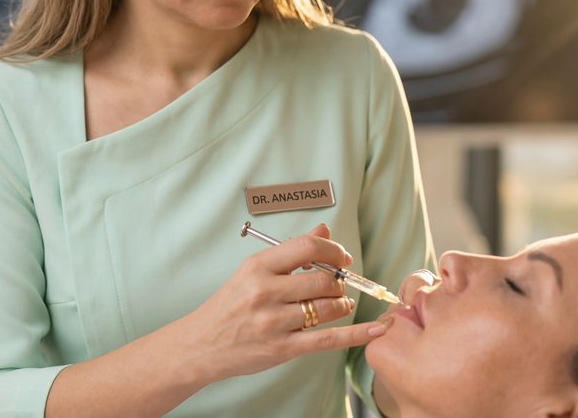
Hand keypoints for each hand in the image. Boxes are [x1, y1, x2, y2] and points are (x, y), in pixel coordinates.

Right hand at [176, 223, 387, 384]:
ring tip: (338, 305)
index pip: (307, 247)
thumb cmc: (228, 305)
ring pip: (327, 308)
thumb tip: (324, 229)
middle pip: (322, 279)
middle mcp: (265, 291)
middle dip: (338, 283)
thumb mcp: (252, 271)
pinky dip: (357, 333)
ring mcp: (273, 321)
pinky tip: (376, 328)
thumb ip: (291, 251)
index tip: (342, 259)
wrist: (201, 344)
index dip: (333, 251)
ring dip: (341, 305)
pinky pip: (328, 339)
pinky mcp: (282, 348)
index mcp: (258, 267)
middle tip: (338, 287)